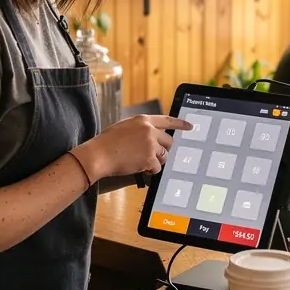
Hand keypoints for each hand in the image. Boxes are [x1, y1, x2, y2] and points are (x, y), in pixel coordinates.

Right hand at [75, 115, 191, 180]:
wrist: (98, 155)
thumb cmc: (107, 143)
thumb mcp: (125, 127)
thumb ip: (140, 129)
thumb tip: (152, 136)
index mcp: (143, 120)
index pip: (167, 120)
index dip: (180, 124)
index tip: (190, 126)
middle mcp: (149, 130)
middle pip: (169, 141)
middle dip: (164, 149)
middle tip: (155, 155)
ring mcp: (150, 144)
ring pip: (164, 155)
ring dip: (156, 161)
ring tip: (141, 161)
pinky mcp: (149, 158)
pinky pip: (157, 167)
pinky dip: (150, 170)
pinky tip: (139, 168)